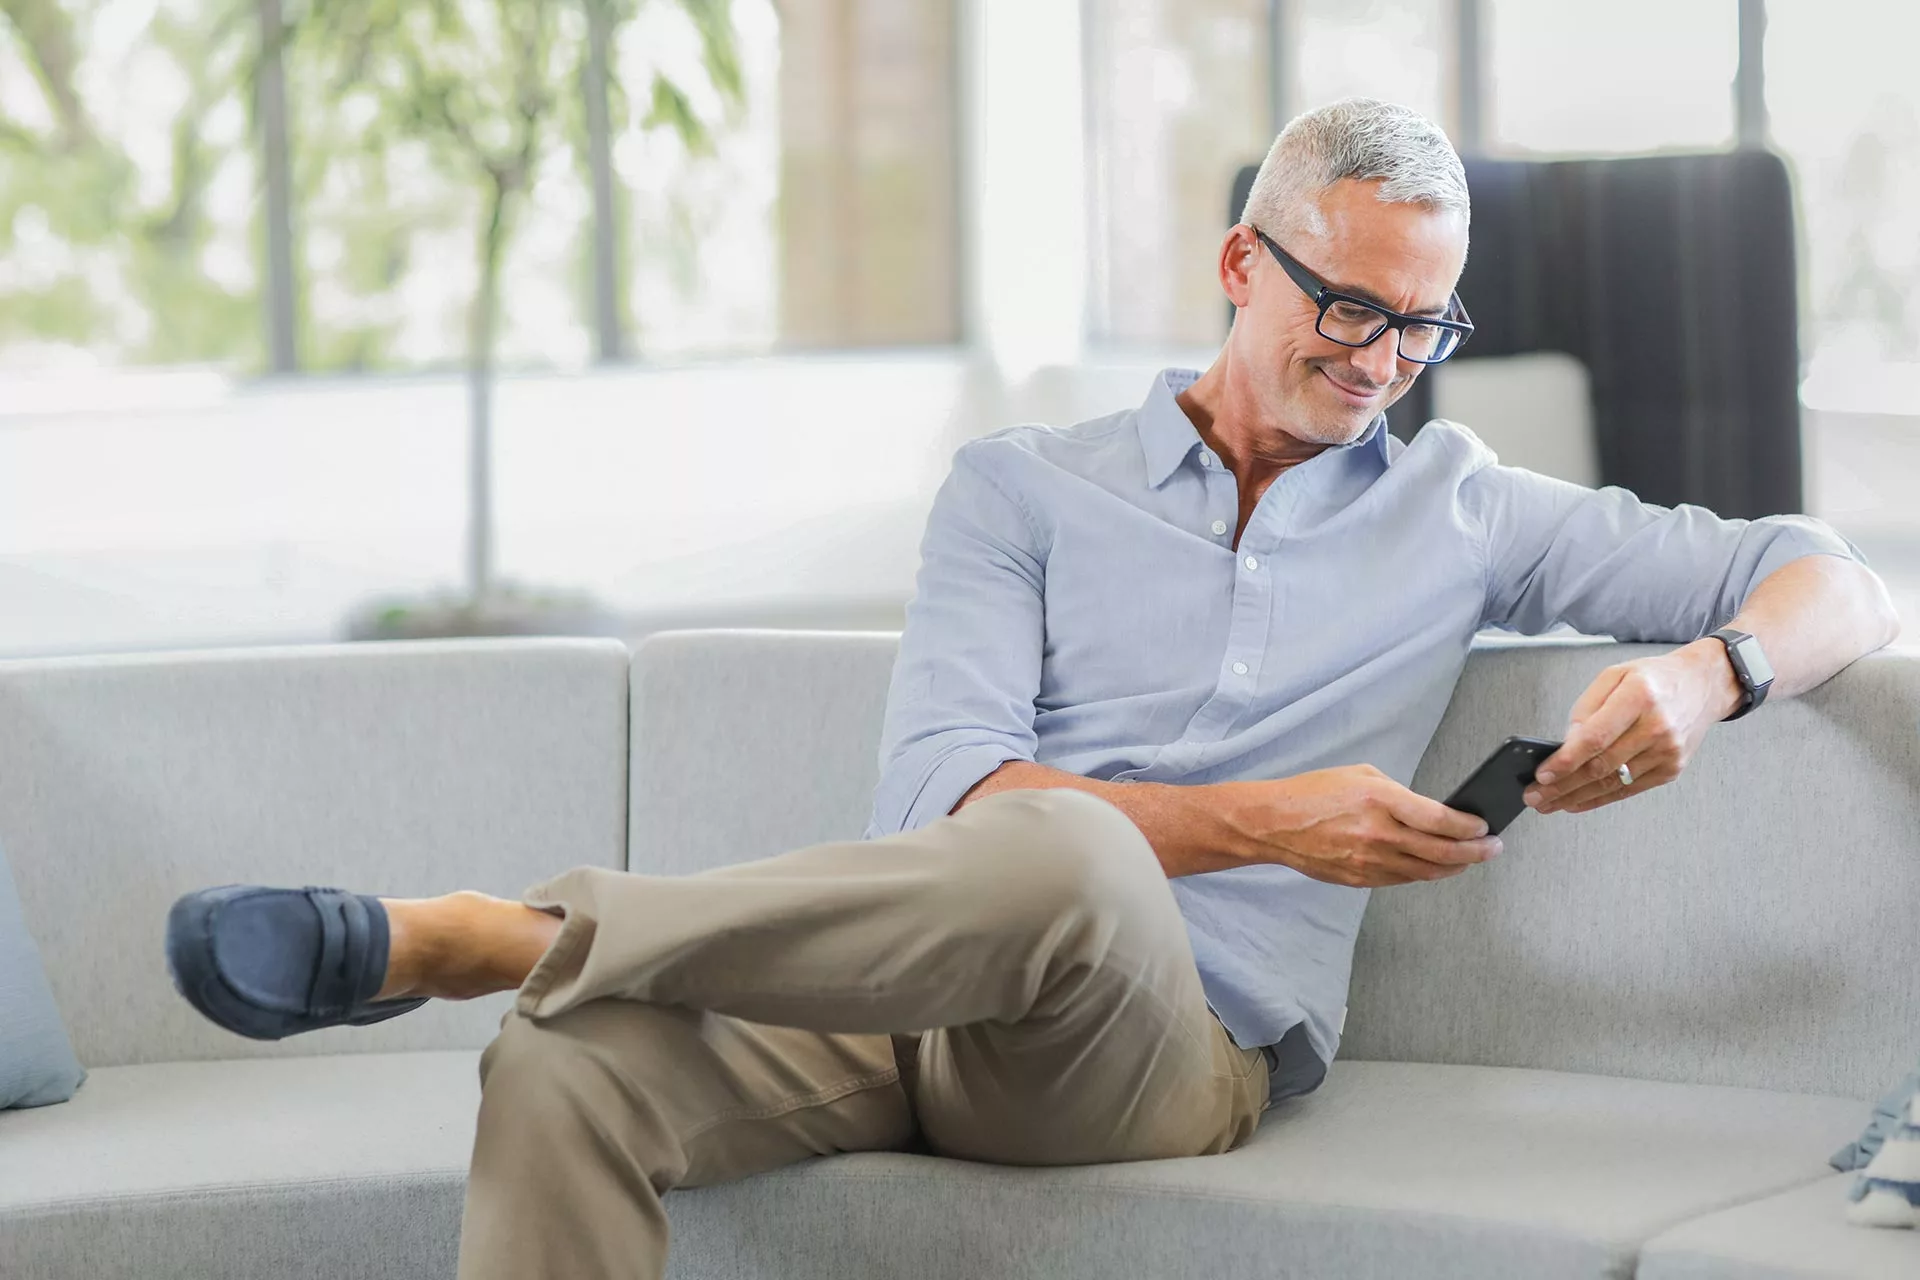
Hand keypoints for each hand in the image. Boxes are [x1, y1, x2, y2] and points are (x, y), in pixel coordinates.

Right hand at [1214, 765, 1502, 887]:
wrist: (1275, 825)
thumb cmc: (1315, 793)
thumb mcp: (1361, 775)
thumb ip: (1399, 794)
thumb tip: (1431, 812)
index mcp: (1380, 801)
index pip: (1439, 820)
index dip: (1469, 827)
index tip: (1484, 827)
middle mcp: (1378, 834)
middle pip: (1442, 852)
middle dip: (1475, 852)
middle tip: (1493, 849)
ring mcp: (1369, 862)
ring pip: (1426, 872)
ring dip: (1454, 867)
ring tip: (1469, 860)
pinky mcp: (1360, 879)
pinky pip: (1403, 880)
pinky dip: (1424, 873)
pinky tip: (1434, 866)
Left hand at [1524, 641, 1743, 815]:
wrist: (1703, 686)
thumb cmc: (1654, 679)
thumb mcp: (1614, 675)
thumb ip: (1586, 709)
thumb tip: (1566, 744)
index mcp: (1639, 696)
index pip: (1595, 738)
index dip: (1566, 761)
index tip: (1542, 774)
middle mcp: (1657, 727)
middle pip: (1601, 766)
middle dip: (1562, 786)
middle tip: (1534, 796)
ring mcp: (1667, 752)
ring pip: (1613, 783)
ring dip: (1576, 797)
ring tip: (1548, 803)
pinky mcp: (1672, 769)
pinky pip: (1629, 790)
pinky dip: (1600, 799)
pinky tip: (1576, 803)